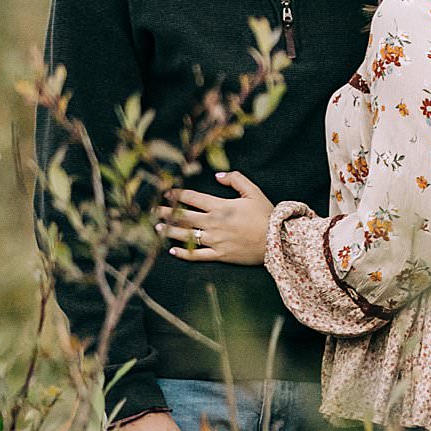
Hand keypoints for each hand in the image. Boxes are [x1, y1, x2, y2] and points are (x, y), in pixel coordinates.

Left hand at [158, 171, 273, 264]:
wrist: (277, 241)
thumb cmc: (267, 215)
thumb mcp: (254, 192)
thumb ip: (235, 180)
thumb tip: (217, 175)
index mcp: (220, 206)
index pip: (192, 198)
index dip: (176, 194)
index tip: (166, 192)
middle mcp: (213, 223)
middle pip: (183, 217)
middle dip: (166, 213)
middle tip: (153, 211)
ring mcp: (215, 240)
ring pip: (186, 235)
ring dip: (169, 231)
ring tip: (157, 228)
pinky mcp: (219, 255)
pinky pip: (197, 255)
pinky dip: (183, 253)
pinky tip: (172, 250)